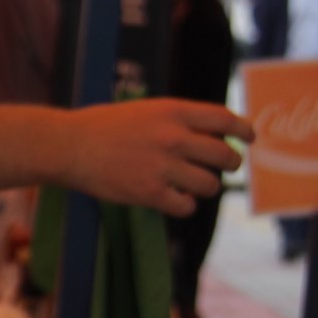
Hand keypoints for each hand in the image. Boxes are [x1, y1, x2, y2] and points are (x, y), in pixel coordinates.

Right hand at [63, 99, 252, 216]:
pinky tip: (173, 199)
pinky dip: (184, 205)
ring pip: (209, 184)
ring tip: (191, 186)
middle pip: (225, 156)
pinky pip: (186, 206)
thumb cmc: (103, 126)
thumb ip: (177, 121)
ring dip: (206, 187)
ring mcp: (162, 166)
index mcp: (173, 112)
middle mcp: (173, 137)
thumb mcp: (145, 111)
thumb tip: (213, 136)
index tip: (249, 138)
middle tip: (223, 168)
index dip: (244, 130)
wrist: (68, 145)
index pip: (225, 119)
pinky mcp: (149, 193)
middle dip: (230, 164)